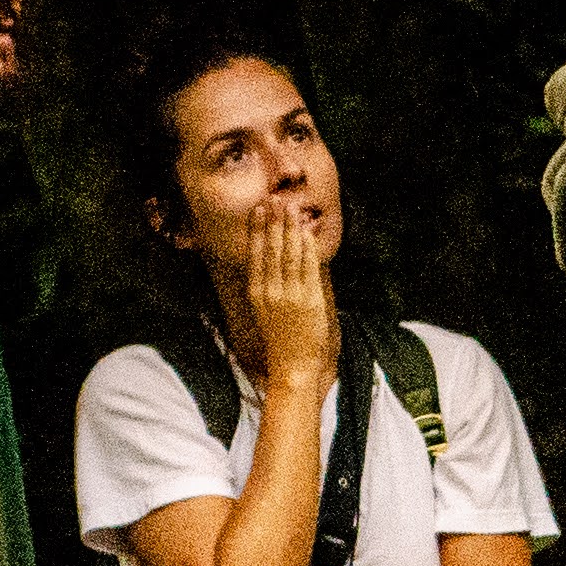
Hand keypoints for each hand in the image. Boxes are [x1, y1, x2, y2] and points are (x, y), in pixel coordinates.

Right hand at [242, 202, 335, 385]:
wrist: (292, 366)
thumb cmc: (280, 340)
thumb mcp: (265, 311)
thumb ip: (267, 287)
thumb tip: (270, 261)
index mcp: (257, 292)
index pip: (256, 254)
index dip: (258, 230)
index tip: (259, 210)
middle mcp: (270, 290)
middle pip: (272, 249)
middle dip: (274, 222)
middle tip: (276, 199)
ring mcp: (290, 294)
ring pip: (290, 254)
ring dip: (291, 228)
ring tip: (291, 208)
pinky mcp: (309, 300)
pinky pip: (308, 268)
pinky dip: (308, 248)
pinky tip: (307, 232)